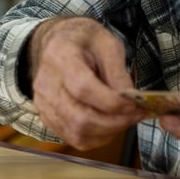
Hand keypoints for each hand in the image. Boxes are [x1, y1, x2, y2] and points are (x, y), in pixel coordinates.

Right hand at [29, 16, 141, 149]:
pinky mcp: (48, 117)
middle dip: (114, 123)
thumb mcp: (107, 42)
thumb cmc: (83, 40)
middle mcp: (46, 83)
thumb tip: (130, 99)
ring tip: (125, 120)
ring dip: (107, 132)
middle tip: (135, 115)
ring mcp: (43, 103)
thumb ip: (118, 70)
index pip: (83, 88)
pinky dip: (97, 137)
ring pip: (77, 133)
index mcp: (61, 56)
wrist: (57, 41)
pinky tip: (110, 125)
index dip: (111, 102)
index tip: (134, 104)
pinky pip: (73, 138)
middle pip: (79, 118)